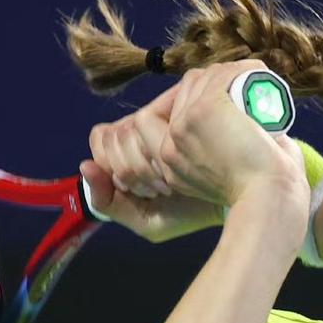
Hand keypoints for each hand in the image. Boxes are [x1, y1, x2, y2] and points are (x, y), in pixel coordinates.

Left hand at [82, 82, 223, 243]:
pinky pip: (146, 119)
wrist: (238, 201)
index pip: (100, 144)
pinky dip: (155, 148)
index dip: (114, 168)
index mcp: (133, 148)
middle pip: (111, 137)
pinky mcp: (182, 102)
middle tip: (161, 188)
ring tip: (170, 180)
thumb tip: (85, 165)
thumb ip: (108, 201)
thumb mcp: (147, 220)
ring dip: (144, 163)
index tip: (142, 191)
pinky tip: (174, 166)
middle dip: (131, 171)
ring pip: (126, 129)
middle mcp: (146, 125)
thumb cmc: (195, 209)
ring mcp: (165, 111)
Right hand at [155, 60, 307, 208]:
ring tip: (255, 88)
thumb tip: (223, 130)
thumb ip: (210, 160)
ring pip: (201, 79)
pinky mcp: (204, 111)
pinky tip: (258, 74)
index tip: (226, 104)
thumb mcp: (221, 178)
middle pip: (186, 89)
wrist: (271, 198)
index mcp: (170, 162)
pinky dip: (242, 69)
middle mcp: (170, 145)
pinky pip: (220, 74)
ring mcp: (184, 126)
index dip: (193, 98)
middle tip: (245, 95)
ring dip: (229, 74)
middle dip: (214, 83)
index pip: (169, 112)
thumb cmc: (260, 192)